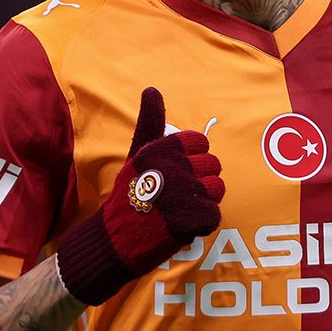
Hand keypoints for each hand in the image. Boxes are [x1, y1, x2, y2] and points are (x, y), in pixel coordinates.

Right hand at [56, 87, 224, 304]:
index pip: (201, 143)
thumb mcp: (137, 155)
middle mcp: (173, 166)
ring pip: (217, 190)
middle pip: (214, 166)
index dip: (193, 161)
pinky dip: (201, 225)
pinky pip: (214, 215)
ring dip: (203, 203)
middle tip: (175, 197)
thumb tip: (151, 88)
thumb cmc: (128, 196)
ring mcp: (183, 193)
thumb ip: (151, 123)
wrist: (114, 242)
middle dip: (200, 182)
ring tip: (179, 211)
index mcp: (162, 148)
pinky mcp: (190, 219)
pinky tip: (180, 226)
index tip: (175, 174)